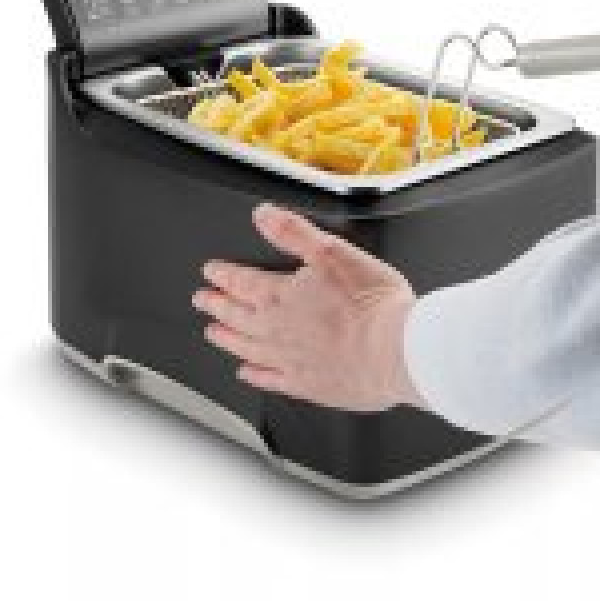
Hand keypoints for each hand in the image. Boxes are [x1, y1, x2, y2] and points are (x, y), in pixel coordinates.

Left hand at [193, 204, 426, 411]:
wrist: (397, 351)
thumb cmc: (373, 305)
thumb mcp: (333, 252)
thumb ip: (294, 232)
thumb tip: (263, 215)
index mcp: (282, 296)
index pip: (242, 282)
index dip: (223, 274)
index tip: (211, 272)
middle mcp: (278, 330)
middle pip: (237, 316)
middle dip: (217, 305)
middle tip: (202, 301)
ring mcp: (291, 361)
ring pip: (246, 348)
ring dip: (227, 339)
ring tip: (214, 333)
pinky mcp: (308, 385)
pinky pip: (270, 380)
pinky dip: (255, 375)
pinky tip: (248, 373)